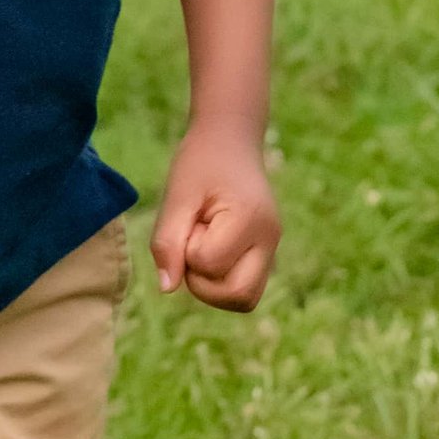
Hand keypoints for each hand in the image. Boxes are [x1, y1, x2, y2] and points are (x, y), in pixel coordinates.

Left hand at [151, 122, 281, 310]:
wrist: (230, 139)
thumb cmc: (201, 163)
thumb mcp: (176, 195)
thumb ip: (168, 242)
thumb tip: (167, 289)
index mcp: (250, 218)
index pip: (209, 263)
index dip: (187, 249)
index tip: (190, 220)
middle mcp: (269, 239)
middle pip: (239, 296)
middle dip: (203, 281)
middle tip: (193, 243)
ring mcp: (271, 248)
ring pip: (244, 299)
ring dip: (213, 285)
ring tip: (203, 245)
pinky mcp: (265, 253)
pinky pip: (244, 287)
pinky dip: (221, 280)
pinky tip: (211, 248)